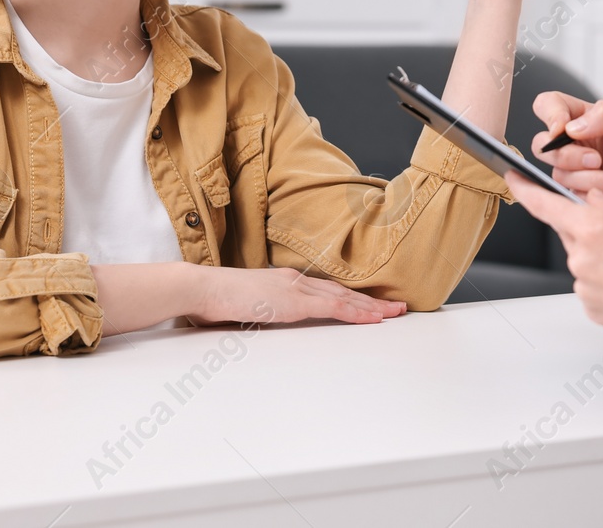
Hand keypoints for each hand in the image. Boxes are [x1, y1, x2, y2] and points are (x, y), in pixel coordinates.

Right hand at [186, 266, 405, 326]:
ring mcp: (296, 289)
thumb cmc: (218, 299)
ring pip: (344, 299)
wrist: (203, 288)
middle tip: (399, 308)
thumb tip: (272, 321)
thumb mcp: (249, 307)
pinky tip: (372, 319)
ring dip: (372, 308)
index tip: (374, 306)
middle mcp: (296, 281)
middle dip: (373, 302)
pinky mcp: (293, 301)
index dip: (354, 299)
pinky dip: (355, 313)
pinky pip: (332, 307)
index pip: (328, 291)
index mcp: (287, 282)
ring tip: (395, 314)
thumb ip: (266, 311)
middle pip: (343, 293)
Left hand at [508, 172, 602, 400]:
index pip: (543, 203)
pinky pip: (592, 285)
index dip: (524, 187)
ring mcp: (585, 285)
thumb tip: (593, 201)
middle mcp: (582, 256)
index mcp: (593, 226)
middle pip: (571, 231)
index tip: (513, 177)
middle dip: (590, 228)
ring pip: (584, 260)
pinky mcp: (592, 308)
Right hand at [532, 92, 602, 257]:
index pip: (552, 106)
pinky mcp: (581, 197)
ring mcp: (579, 173)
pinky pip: (571, 197)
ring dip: (591, 180)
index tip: (562, 130)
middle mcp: (580, 144)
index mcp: (591, 121)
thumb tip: (574, 124)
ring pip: (558, 174)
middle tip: (597, 160)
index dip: (550, 115)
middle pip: (544, 144)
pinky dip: (596, 198)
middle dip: (570, 156)